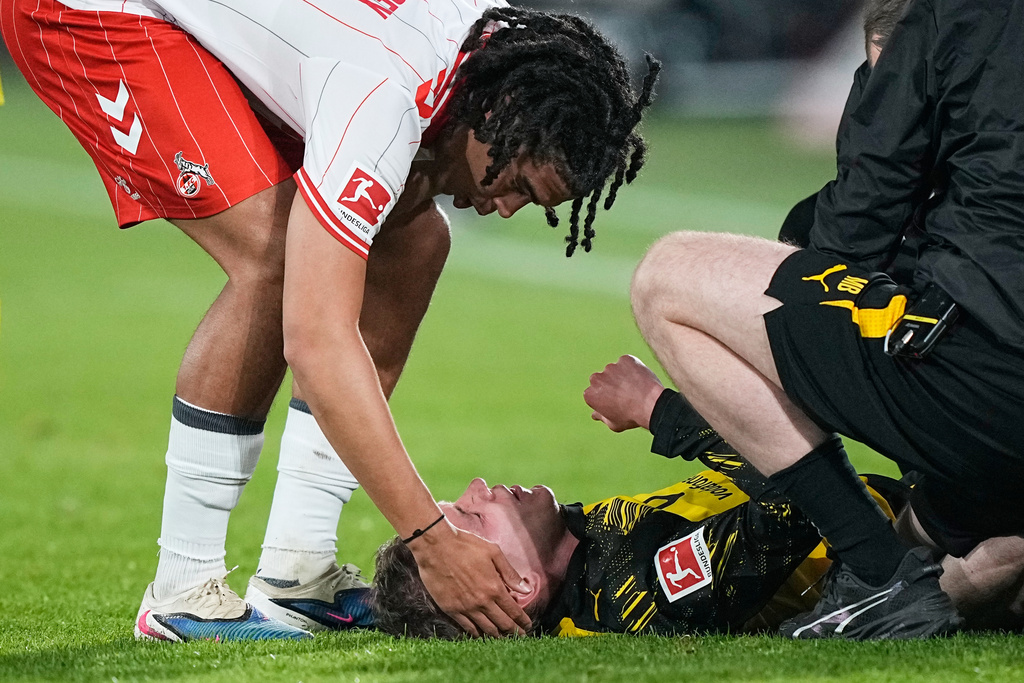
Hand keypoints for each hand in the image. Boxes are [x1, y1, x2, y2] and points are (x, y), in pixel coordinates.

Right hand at [408, 521, 531, 637]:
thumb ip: (510, 573)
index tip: (527, 626)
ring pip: (486, 628)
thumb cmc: (465, 545)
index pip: (513, 611)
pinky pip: (466, 627)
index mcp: (495, 588)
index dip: (522, 621)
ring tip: (503, 639)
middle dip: (513, 632)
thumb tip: (526, 589)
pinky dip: (476, 634)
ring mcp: (466, 607)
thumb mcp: (493, 552)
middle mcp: (482, 601)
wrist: (435, 547)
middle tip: (520, 636)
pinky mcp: (451, 609)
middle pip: (502, 623)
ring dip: (497, 635)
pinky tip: (480, 635)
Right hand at [584, 355, 664, 431]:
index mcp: (590, 394)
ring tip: (635, 388)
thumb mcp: (614, 424)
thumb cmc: (631, 417)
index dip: (605, 398)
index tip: (615, 403)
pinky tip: (640, 379)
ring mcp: (611, 367)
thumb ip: (602, 417)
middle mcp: (596, 378)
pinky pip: (627, 363)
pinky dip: (632, 368)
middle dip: (610, 384)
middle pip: (601, 379)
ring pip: (615, 370)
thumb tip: (595, 414)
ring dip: (621, 376)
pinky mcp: (625, 359)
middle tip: (625, 394)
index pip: (594, 394)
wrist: (651, 404)